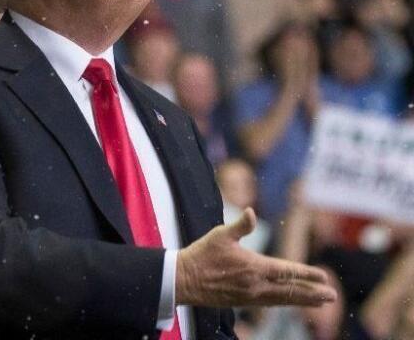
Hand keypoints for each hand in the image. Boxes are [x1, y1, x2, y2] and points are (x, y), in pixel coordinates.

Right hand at [176, 208, 336, 307]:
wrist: (184, 280)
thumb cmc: (201, 255)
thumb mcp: (220, 235)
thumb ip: (240, 225)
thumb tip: (251, 211)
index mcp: (253, 267)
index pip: (286, 272)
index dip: (306, 274)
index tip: (324, 277)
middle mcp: (255, 285)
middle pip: (290, 291)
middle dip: (312, 293)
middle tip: (332, 296)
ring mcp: (249, 296)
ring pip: (282, 300)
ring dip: (302, 301)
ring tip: (319, 302)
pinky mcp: (242, 302)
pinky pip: (270, 303)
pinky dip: (284, 303)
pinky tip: (289, 302)